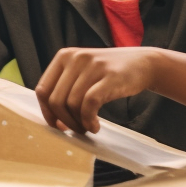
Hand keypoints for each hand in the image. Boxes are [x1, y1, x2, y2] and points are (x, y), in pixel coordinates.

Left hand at [35, 46, 160, 134]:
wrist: (143, 63)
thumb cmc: (108, 75)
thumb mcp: (82, 72)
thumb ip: (65, 88)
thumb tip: (53, 120)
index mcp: (64, 56)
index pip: (42, 90)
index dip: (47, 113)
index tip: (58, 126)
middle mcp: (76, 58)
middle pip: (55, 100)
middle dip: (64, 121)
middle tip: (76, 130)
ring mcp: (93, 65)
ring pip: (71, 104)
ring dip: (78, 123)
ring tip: (88, 128)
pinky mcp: (109, 76)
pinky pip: (89, 104)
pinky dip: (89, 121)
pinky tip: (95, 126)